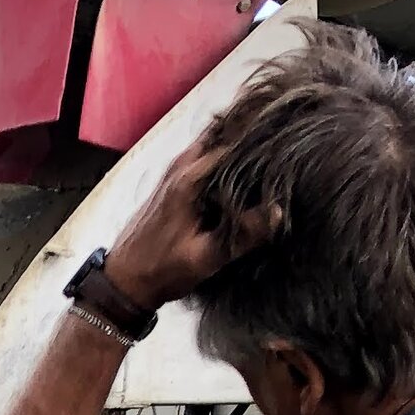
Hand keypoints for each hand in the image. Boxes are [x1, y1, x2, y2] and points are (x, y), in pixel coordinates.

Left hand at [101, 137, 283, 316]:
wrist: (123, 282)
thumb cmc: (159, 270)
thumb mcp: (205, 257)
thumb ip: (241, 235)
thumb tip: (278, 212)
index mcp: (190, 175)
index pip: (236, 139)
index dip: (265, 138)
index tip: (291, 141)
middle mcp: (182, 164)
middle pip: (226, 132)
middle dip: (253, 132)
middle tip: (284, 141)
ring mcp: (176, 170)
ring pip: (215, 142)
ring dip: (239, 142)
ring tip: (270, 151)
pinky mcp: (174, 181)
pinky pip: (206, 156)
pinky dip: (225, 155)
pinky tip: (244, 170)